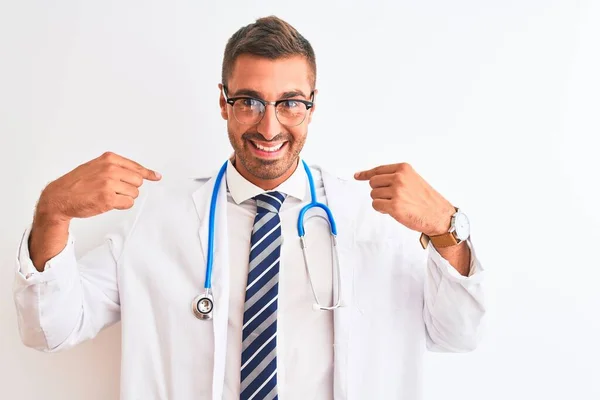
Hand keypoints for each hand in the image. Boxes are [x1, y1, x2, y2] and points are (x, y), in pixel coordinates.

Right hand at [37, 151, 161, 221]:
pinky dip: (121, 205)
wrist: (59, 196)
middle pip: (138, 181)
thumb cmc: (78, 183)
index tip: (156, 176)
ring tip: (108, 195)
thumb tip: (142, 173)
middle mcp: (110, 169)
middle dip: (130, 187)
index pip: (136, 167)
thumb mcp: (96, 166)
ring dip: (124, 197)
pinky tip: (108, 202)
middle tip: (115, 190)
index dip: (148, 173)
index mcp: (109, 159)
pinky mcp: (108, 199)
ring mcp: (109, 184)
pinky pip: (128, 203)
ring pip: (134, 193)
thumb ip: (117, 167)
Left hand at [354, 162, 454, 235]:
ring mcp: (396, 192)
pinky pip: (376, 205)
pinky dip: (381, 209)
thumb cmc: (426, 200)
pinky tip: (392, 211)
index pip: (378, 170)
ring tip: (396, 204)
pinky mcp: (394, 207)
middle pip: (373, 183)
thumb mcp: (413, 180)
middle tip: (390, 197)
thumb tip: (373, 178)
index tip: (358, 176)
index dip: (366, 174)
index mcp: (404, 169)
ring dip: (381, 201)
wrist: (439, 215)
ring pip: (374, 195)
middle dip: (378, 191)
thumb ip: (396, 177)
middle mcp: (399, 178)